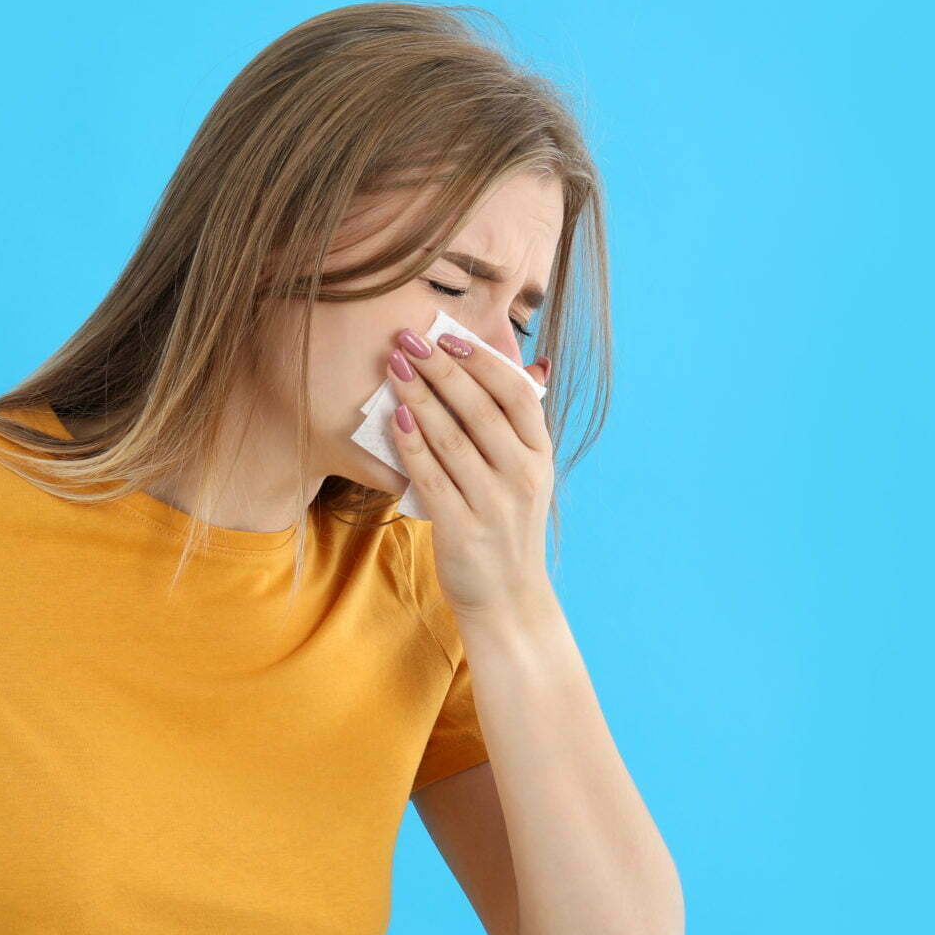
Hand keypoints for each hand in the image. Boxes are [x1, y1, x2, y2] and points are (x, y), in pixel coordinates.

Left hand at [386, 328, 556, 613]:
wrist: (507, 597)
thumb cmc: (507, 525)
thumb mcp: (526, 475)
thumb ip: (516, 429)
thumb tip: (525, 365)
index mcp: (539, 457)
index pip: (517, 395)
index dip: (483, 361)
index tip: (449, 337)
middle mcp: (522, 476)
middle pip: (480, 410)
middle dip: (441, 369)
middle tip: (409, 339)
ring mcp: (494, 503)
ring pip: (452, 438)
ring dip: (420, 397)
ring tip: (395, 367)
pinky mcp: (462, 528)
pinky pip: (431, 476)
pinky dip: (412, 444)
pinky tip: (395, 418)